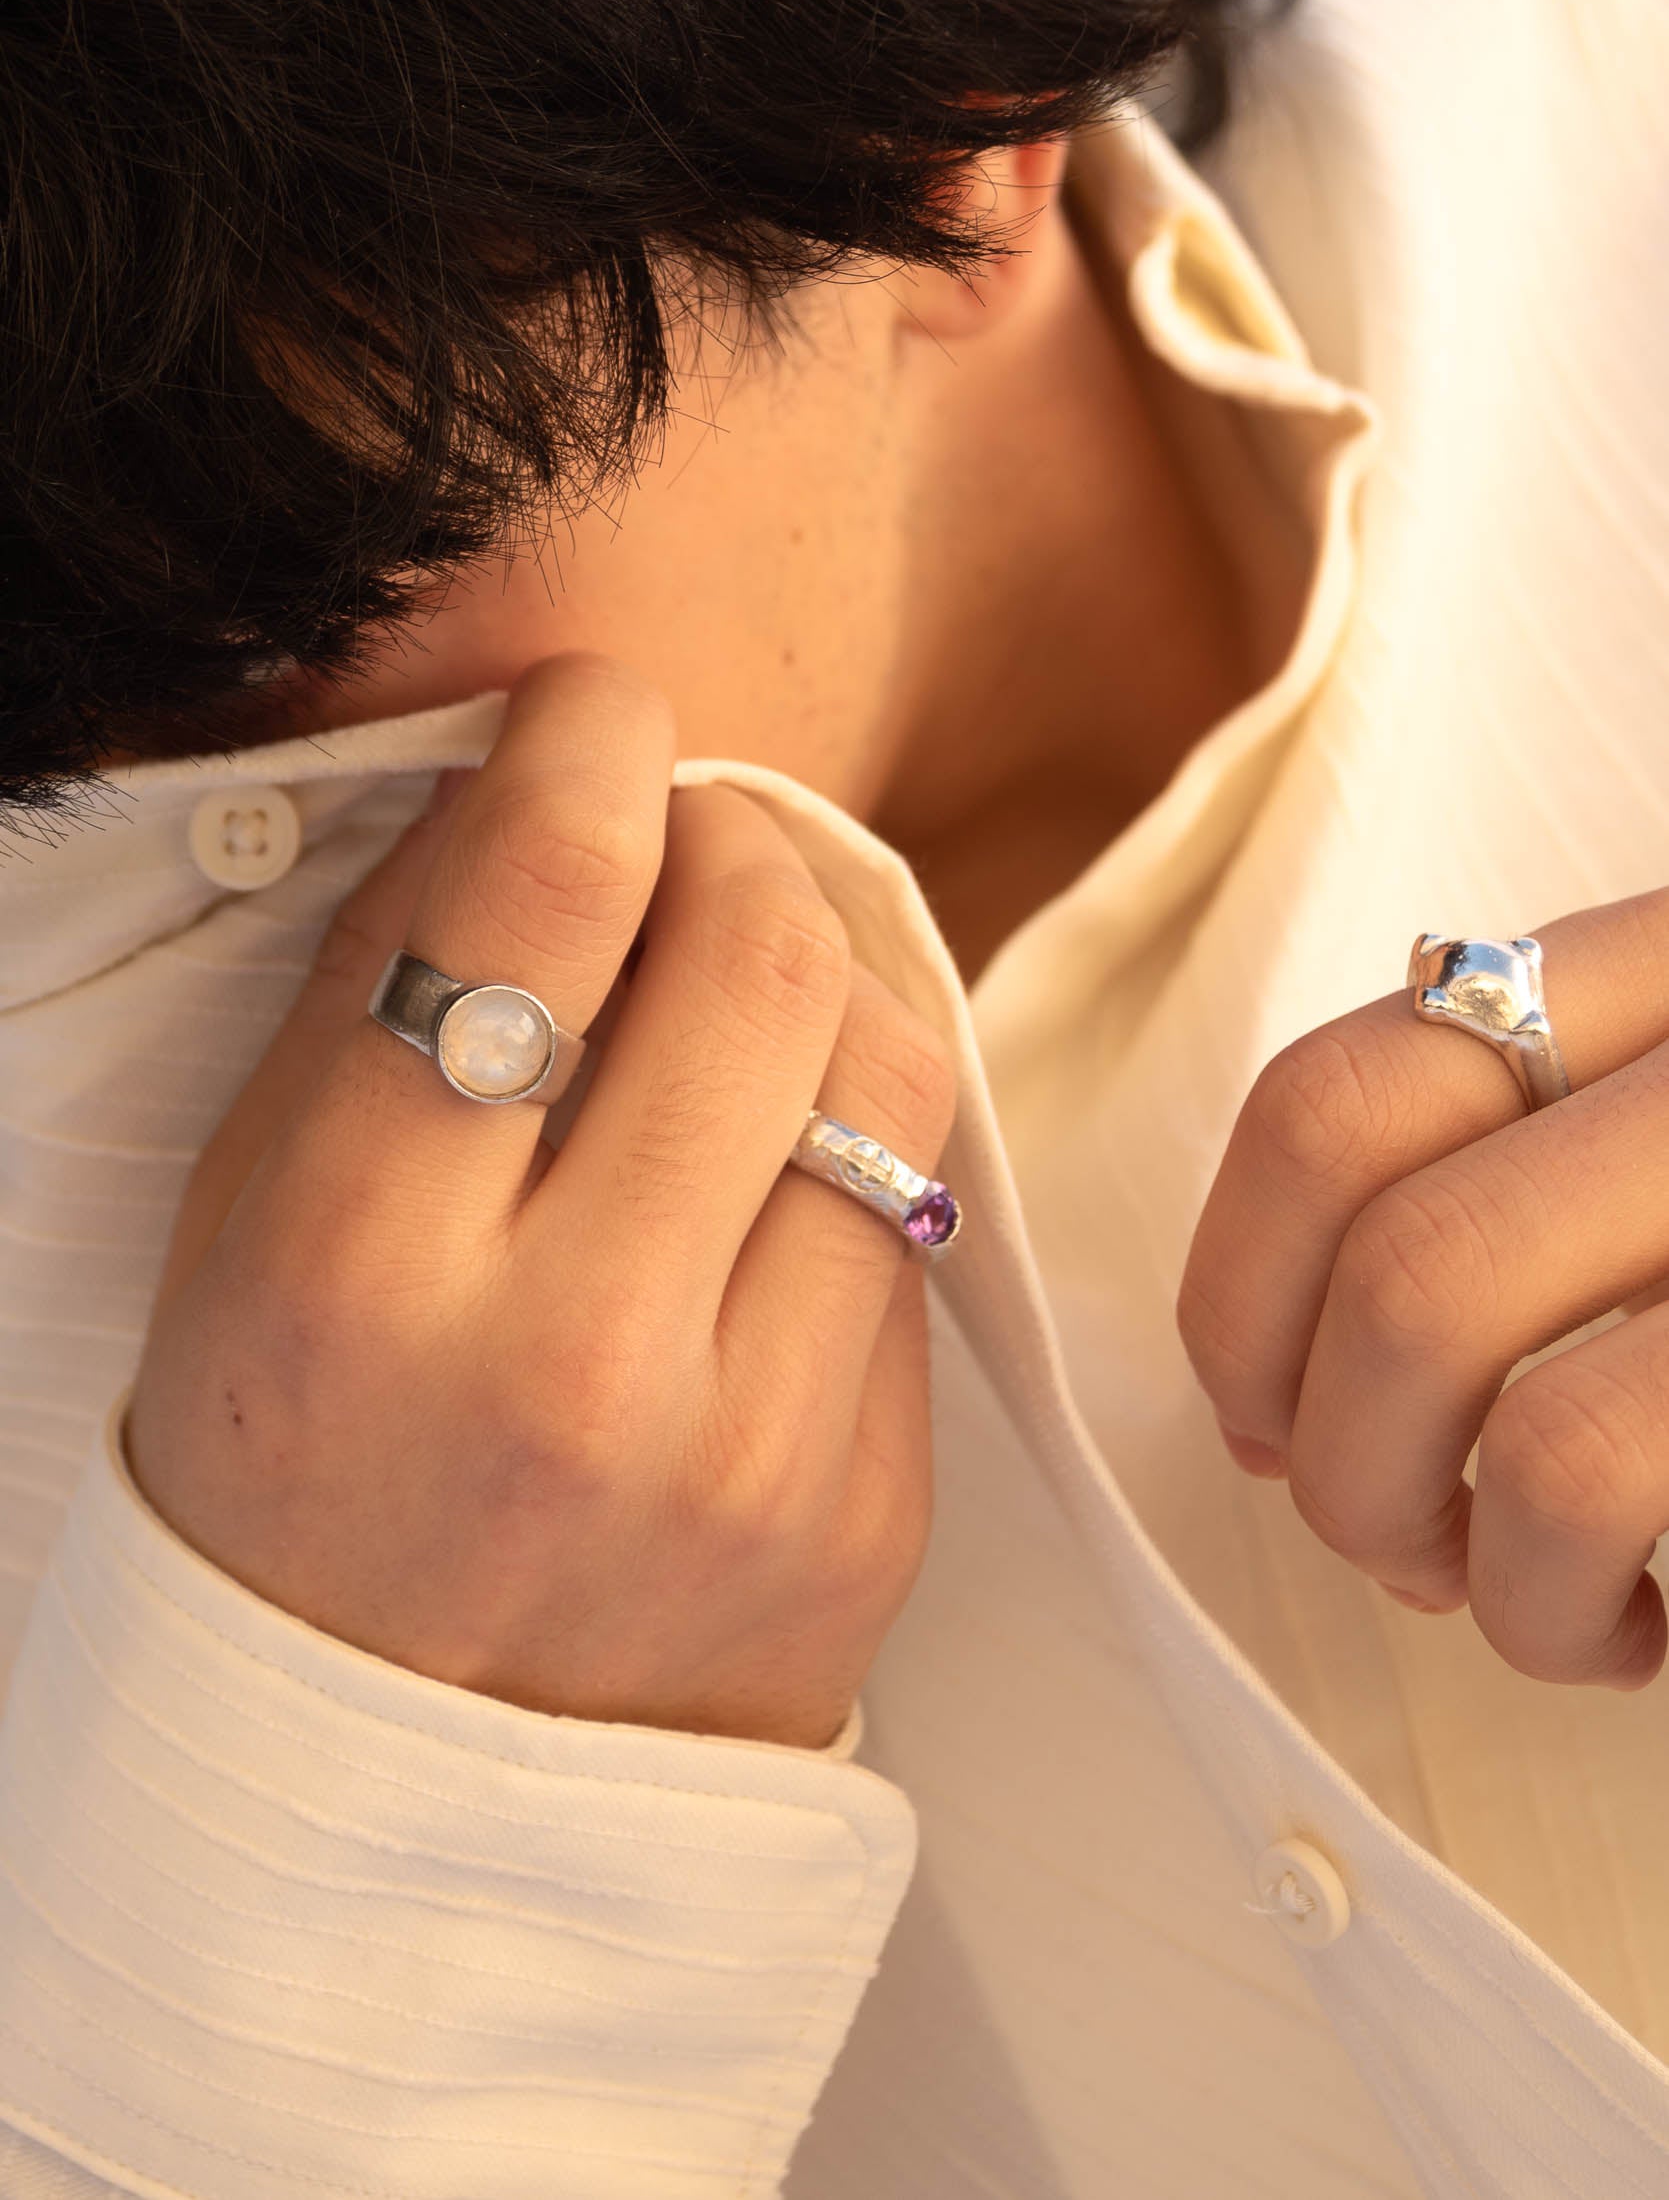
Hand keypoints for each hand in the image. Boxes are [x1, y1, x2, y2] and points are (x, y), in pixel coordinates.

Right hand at [126, 652, 954, 1750]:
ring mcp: (751, 1452)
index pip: (544, 897)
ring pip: (893, 1071)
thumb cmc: (292, 1474)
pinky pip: (915, 1228)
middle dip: (736, 838)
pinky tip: (767, 1171)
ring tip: (750, 975)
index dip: (593, 740)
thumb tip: (536, 790)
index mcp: (366, 1276)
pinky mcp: (871, 1510)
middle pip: (762, 955)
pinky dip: (851, 1149)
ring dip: (829, 964)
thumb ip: (381, 991)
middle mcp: (575, 1365)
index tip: (598, 714)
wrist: (397, 1800)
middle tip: (686, 845)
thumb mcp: (248, 1226)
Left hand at [1176, 885, 1668, 1689]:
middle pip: (1352, 1171)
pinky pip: (1576, 1466)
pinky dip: (1553, 1607)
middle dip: (1302, 1405)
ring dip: (1408, 1510)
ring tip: (1509, 1598)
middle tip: (1382, 1536)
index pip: (1348, 1085)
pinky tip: (1634, 1639)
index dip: (1245, 1281)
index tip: (1261, 1421)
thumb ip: (1531, 1183)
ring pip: (1429, 1298)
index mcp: (1661, 976)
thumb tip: (1272, 1388)